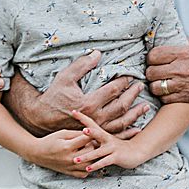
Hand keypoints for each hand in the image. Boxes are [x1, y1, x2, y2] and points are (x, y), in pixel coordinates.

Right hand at [12, 50, 148, 135]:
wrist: (42, 118)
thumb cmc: (54, 96)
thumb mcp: (65, 77)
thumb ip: (82, 65)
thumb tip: (98, 53)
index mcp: (89, 103)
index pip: (114, 90)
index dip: (124, 81)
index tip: (131, 75)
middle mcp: (96, 118)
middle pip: (121, 106)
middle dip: (133, 95)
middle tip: (140, 86)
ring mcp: (96, 129)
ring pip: (122, 122)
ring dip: (135, 114)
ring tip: (146, 106)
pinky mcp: (95, 136)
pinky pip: (115, 135)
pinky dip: (128, 132)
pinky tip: (137, 127)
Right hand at [27, 128, 98, 177]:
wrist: (38, 153)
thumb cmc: (50, 141)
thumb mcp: (62, 133)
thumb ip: (76, 133)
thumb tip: (90, 133)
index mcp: (67, 147)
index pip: (86, 139)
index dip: (91, 133)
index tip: (91, 131)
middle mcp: (70, 158)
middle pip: (90, 151)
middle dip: (92, 144)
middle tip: (89, 141)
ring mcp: (70, 167)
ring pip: (90, 164)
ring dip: (92, 157)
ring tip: (88, 150)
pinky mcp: (69, 173)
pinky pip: (84, 174)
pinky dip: (87, 168)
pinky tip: (85, 162)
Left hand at [71, 110, 146, 170]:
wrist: (136, 151)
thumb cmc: (118, 147)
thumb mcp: (106, 141)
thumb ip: (96, 138)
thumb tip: (82, 136)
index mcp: (103, 134)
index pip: (92, 124)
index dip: (83, 117)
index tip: (73, 111)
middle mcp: (107, 139)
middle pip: (98, 133)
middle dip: (90, 132)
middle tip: (82, 130)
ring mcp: (112, 148)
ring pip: (98, 152)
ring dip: (86, 156)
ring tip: (76, 160)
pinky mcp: (116, 157)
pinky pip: (104, 162)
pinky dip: (96, 165)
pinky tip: (88, 169)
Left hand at [146, 40, 188, 104]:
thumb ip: (182, 42)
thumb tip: (168, 38)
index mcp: (182, 52)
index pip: (154, 55)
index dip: (151, 58)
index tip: (154, 60)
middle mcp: (180, 68)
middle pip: (151, 72)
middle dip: (151, 72)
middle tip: (155, 72)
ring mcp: (182, 84)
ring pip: (155, 87)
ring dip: (155, 85)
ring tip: (160, 83)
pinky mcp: (185, 97)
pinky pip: (165, 99)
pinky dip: (164, 96)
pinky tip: (168, 92)